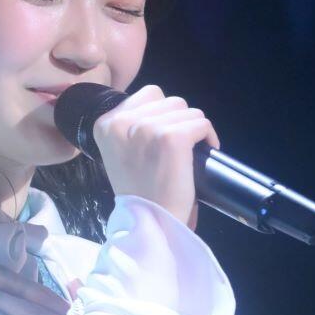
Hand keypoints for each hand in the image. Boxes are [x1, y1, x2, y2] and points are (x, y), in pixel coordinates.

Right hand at [92, 84, 221, 230]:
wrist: (149, 220)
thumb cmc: (138, 192)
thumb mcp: (119, 154)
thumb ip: (129, 129)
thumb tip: (157, 111)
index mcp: (105, 124)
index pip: (148, 94)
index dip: (162, 114)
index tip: (162, 138)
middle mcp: (123, 121)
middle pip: (170, 100)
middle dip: (178, 122)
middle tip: (175, 150)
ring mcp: (147, 127)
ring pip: (188, 110)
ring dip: (193, 129)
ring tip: (186, 154)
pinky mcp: (172, 137)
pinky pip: (201, 123)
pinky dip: (208, 137)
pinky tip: (202, 154)